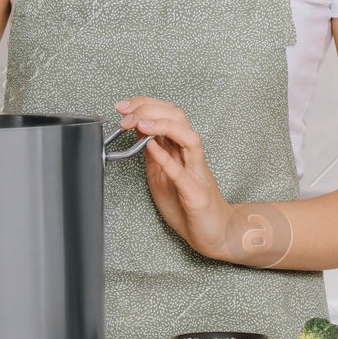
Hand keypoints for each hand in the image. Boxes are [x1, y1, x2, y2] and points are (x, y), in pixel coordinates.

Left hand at [114, 97, 234, 259]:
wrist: (214, 234)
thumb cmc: (188, 207)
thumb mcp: (161, 176)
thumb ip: (153, 154)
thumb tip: (137, 132)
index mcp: (182, 150)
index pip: (168, 113)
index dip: (145, 104)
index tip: (123, 105)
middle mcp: (191, 156)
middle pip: (179, 117)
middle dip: (150, 108)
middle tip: (126, 112)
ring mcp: (196, 173)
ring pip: (189, 138)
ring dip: (163, 125)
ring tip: (141, 122)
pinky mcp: (196, 194)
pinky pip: (182, 173)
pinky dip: (166, 158)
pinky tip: (152, 147)